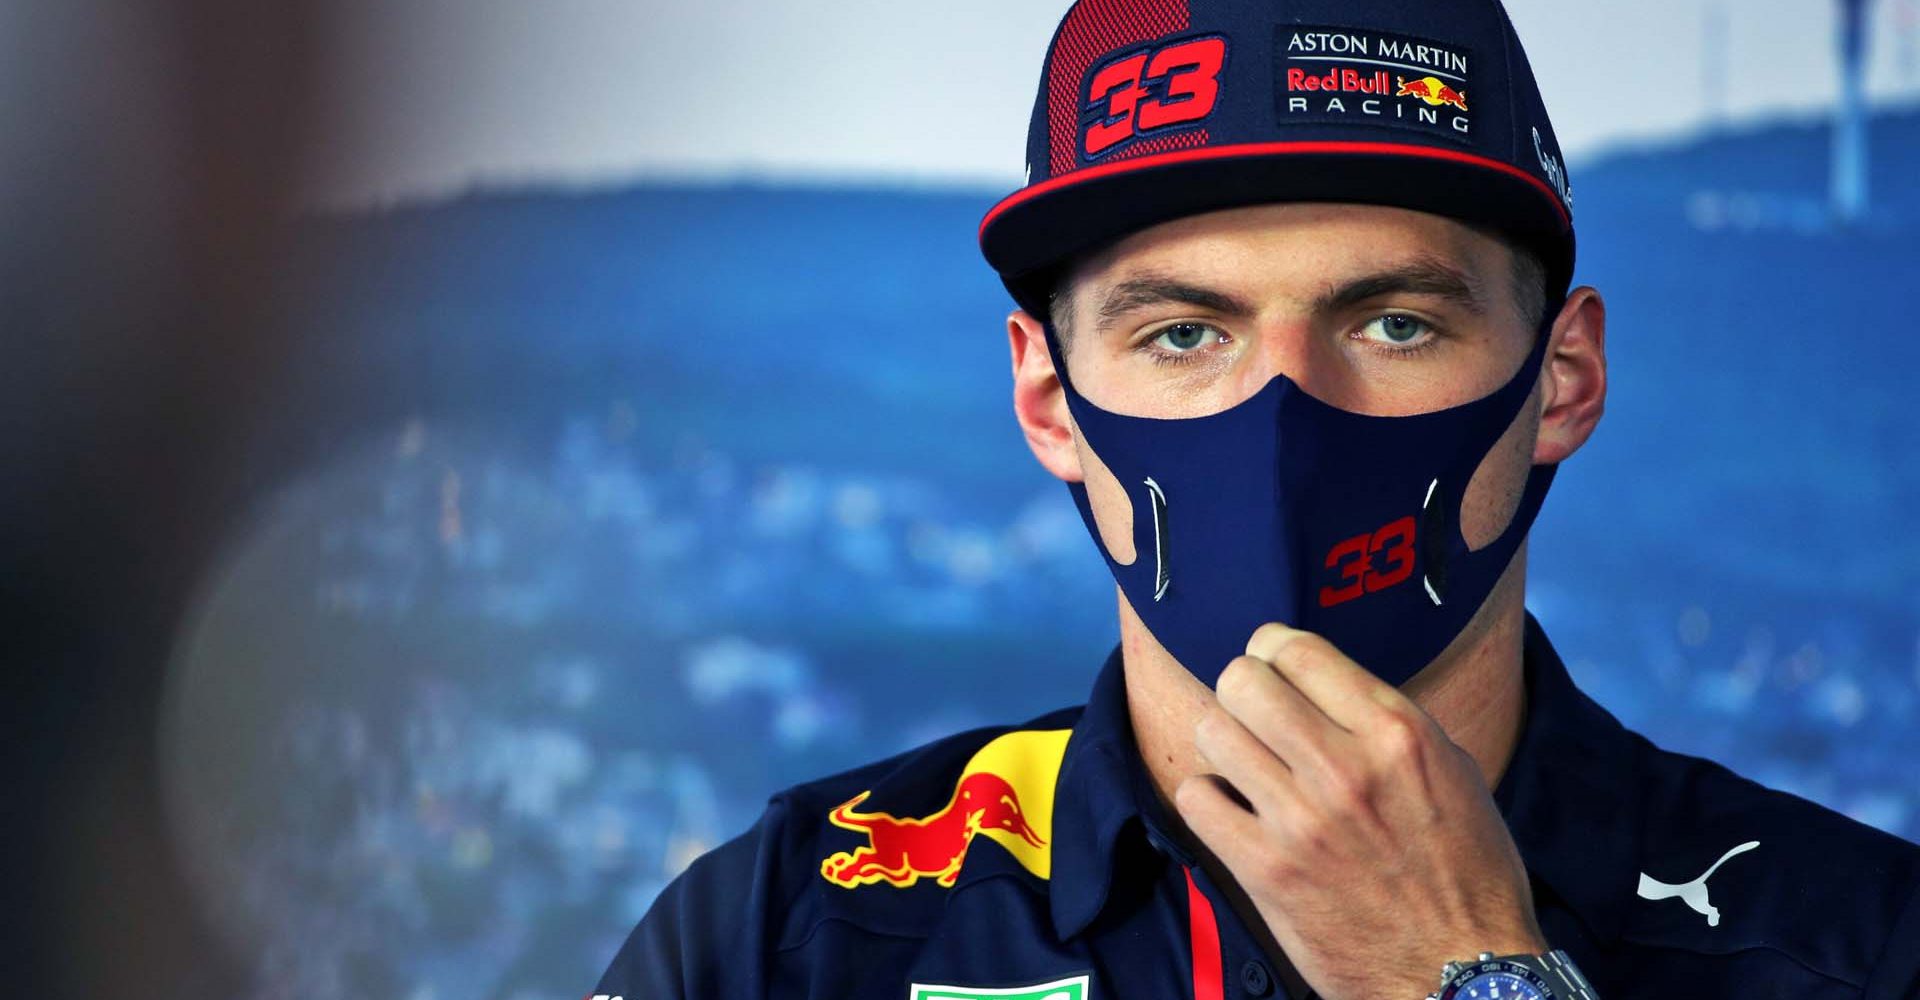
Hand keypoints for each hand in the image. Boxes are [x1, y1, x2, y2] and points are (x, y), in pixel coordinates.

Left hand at [1172, 623, 1545, 999]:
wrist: (1461, 972)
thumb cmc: (1466, 872)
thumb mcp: (1452, 772)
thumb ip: (1387, 723)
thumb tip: (1323, 684)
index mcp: (1398, 734)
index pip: (1298, 648)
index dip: (1272, 649)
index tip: (1272, 667)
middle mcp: (1346, 767)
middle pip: (1243, 679)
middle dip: (1242, 690)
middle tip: (1254, 715)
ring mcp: (1301, 820)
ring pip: (1213, 731)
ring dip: (1224, 743)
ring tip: (1246, 765)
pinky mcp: (1265, 870)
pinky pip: (1197, 798)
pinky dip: (1209, 800)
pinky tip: (1235, 812)